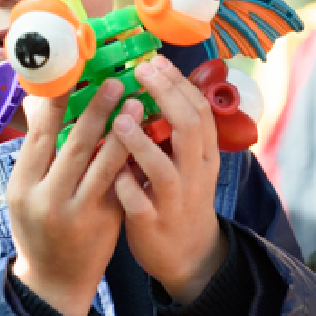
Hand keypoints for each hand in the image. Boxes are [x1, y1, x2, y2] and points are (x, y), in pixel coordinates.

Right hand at [7, 79, 137, 315]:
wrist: (55, 281)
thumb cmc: (36, 226)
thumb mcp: (24, 190)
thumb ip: (35, 149)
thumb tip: (37, 98)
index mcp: (23, 186)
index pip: (40, 136)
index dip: (58, 104)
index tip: (74, 76)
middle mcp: (50, 199)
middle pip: (74, 146)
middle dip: (96, 111)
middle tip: (114, 83)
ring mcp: (80, 212)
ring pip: (104, 165)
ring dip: (123, 131)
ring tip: (137, 103)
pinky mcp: (107, 221)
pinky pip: (122, 183)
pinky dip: (132, 157)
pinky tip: (146, 136)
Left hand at [112, 56, 227, 304]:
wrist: (189, 254)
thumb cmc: (180, 195)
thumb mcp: (188, 160)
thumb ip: (174, 128)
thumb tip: (155, 83)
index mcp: (203, 154)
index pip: (199, 110)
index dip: (179, 83)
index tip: (156, 60)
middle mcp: (194, 173)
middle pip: (189, 128)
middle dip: (166, 96)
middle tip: (141, 72)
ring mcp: (175, 200)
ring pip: (164, 169)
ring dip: (141, 143)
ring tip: (119, 120)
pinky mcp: (154, 224)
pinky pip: (141, 204)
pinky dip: (127, 186)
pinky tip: (112, 172)